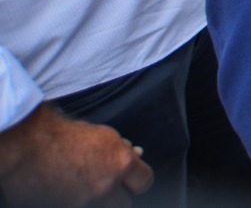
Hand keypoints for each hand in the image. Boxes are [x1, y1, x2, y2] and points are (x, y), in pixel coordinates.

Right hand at [0, 105, 153, 207]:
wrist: (23, 144)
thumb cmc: (59, 133)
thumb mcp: (100, 134)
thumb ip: (120, 148)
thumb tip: (136, 154)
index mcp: (120, 163)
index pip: (144, 181)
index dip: (138, 179)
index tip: (132, 178)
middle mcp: (105, 187)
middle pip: (124, 203)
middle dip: (118, 195)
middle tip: (106, 184)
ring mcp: (82, 203)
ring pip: (101, 207)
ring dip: (95, 199)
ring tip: (81, 185)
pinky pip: (76, 207)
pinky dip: (73, 202)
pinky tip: (64, 190)